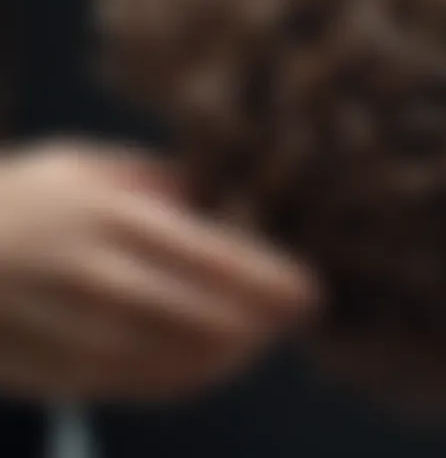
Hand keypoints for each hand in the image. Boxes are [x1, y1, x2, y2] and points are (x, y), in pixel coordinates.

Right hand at [0, 141, 318, 402]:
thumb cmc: (21, 197)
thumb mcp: (85, 165)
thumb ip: (154, 176)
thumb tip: (216, 190)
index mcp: (114, 218)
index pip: (212, 258)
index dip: (268, 280)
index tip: (309, 289)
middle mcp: (99, 277)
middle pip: (205, 316)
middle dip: (263, 321)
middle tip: (298, 315)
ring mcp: (75, 331)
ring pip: (177, 360)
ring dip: (234, 355)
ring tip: (264, 340)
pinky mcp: (54, 371)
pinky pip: (138, 387)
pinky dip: (188, 380)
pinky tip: (215, 367)